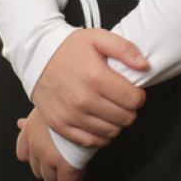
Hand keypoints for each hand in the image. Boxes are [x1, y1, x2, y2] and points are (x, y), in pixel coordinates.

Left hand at [16, 108, 85, 180]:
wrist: (83, 104)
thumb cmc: (68, 102)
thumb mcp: (46, 106)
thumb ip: (32, 120)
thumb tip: (20, 123)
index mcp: (30, 131)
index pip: (22, 154)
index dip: (35, 156)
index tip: (46, 153)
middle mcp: (36, 145)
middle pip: (37, 170)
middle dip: (50, 166)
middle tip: (64, 157)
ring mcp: (49, 156)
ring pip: (50, 179)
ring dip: (61, 174)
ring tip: (73, 162)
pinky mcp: (66, 164)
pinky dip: (74, 177)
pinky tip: (81, 165)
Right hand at [32, 28, 148, 147]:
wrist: (36, 57)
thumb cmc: (68, 48)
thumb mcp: (98, 38)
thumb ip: (124, 49)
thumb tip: (144, 66)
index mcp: (95, 76)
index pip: (133, 99)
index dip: (139, 96)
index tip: (133, 91)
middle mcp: (83, 99)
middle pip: (125, 118)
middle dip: (129, 109)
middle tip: (122, 100)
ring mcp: (71, 115)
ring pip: (111, 132)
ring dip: (116, 122)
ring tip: (111, 108)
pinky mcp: (61, 126)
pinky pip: (91, 142)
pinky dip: (101, 135)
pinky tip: (100, 121)